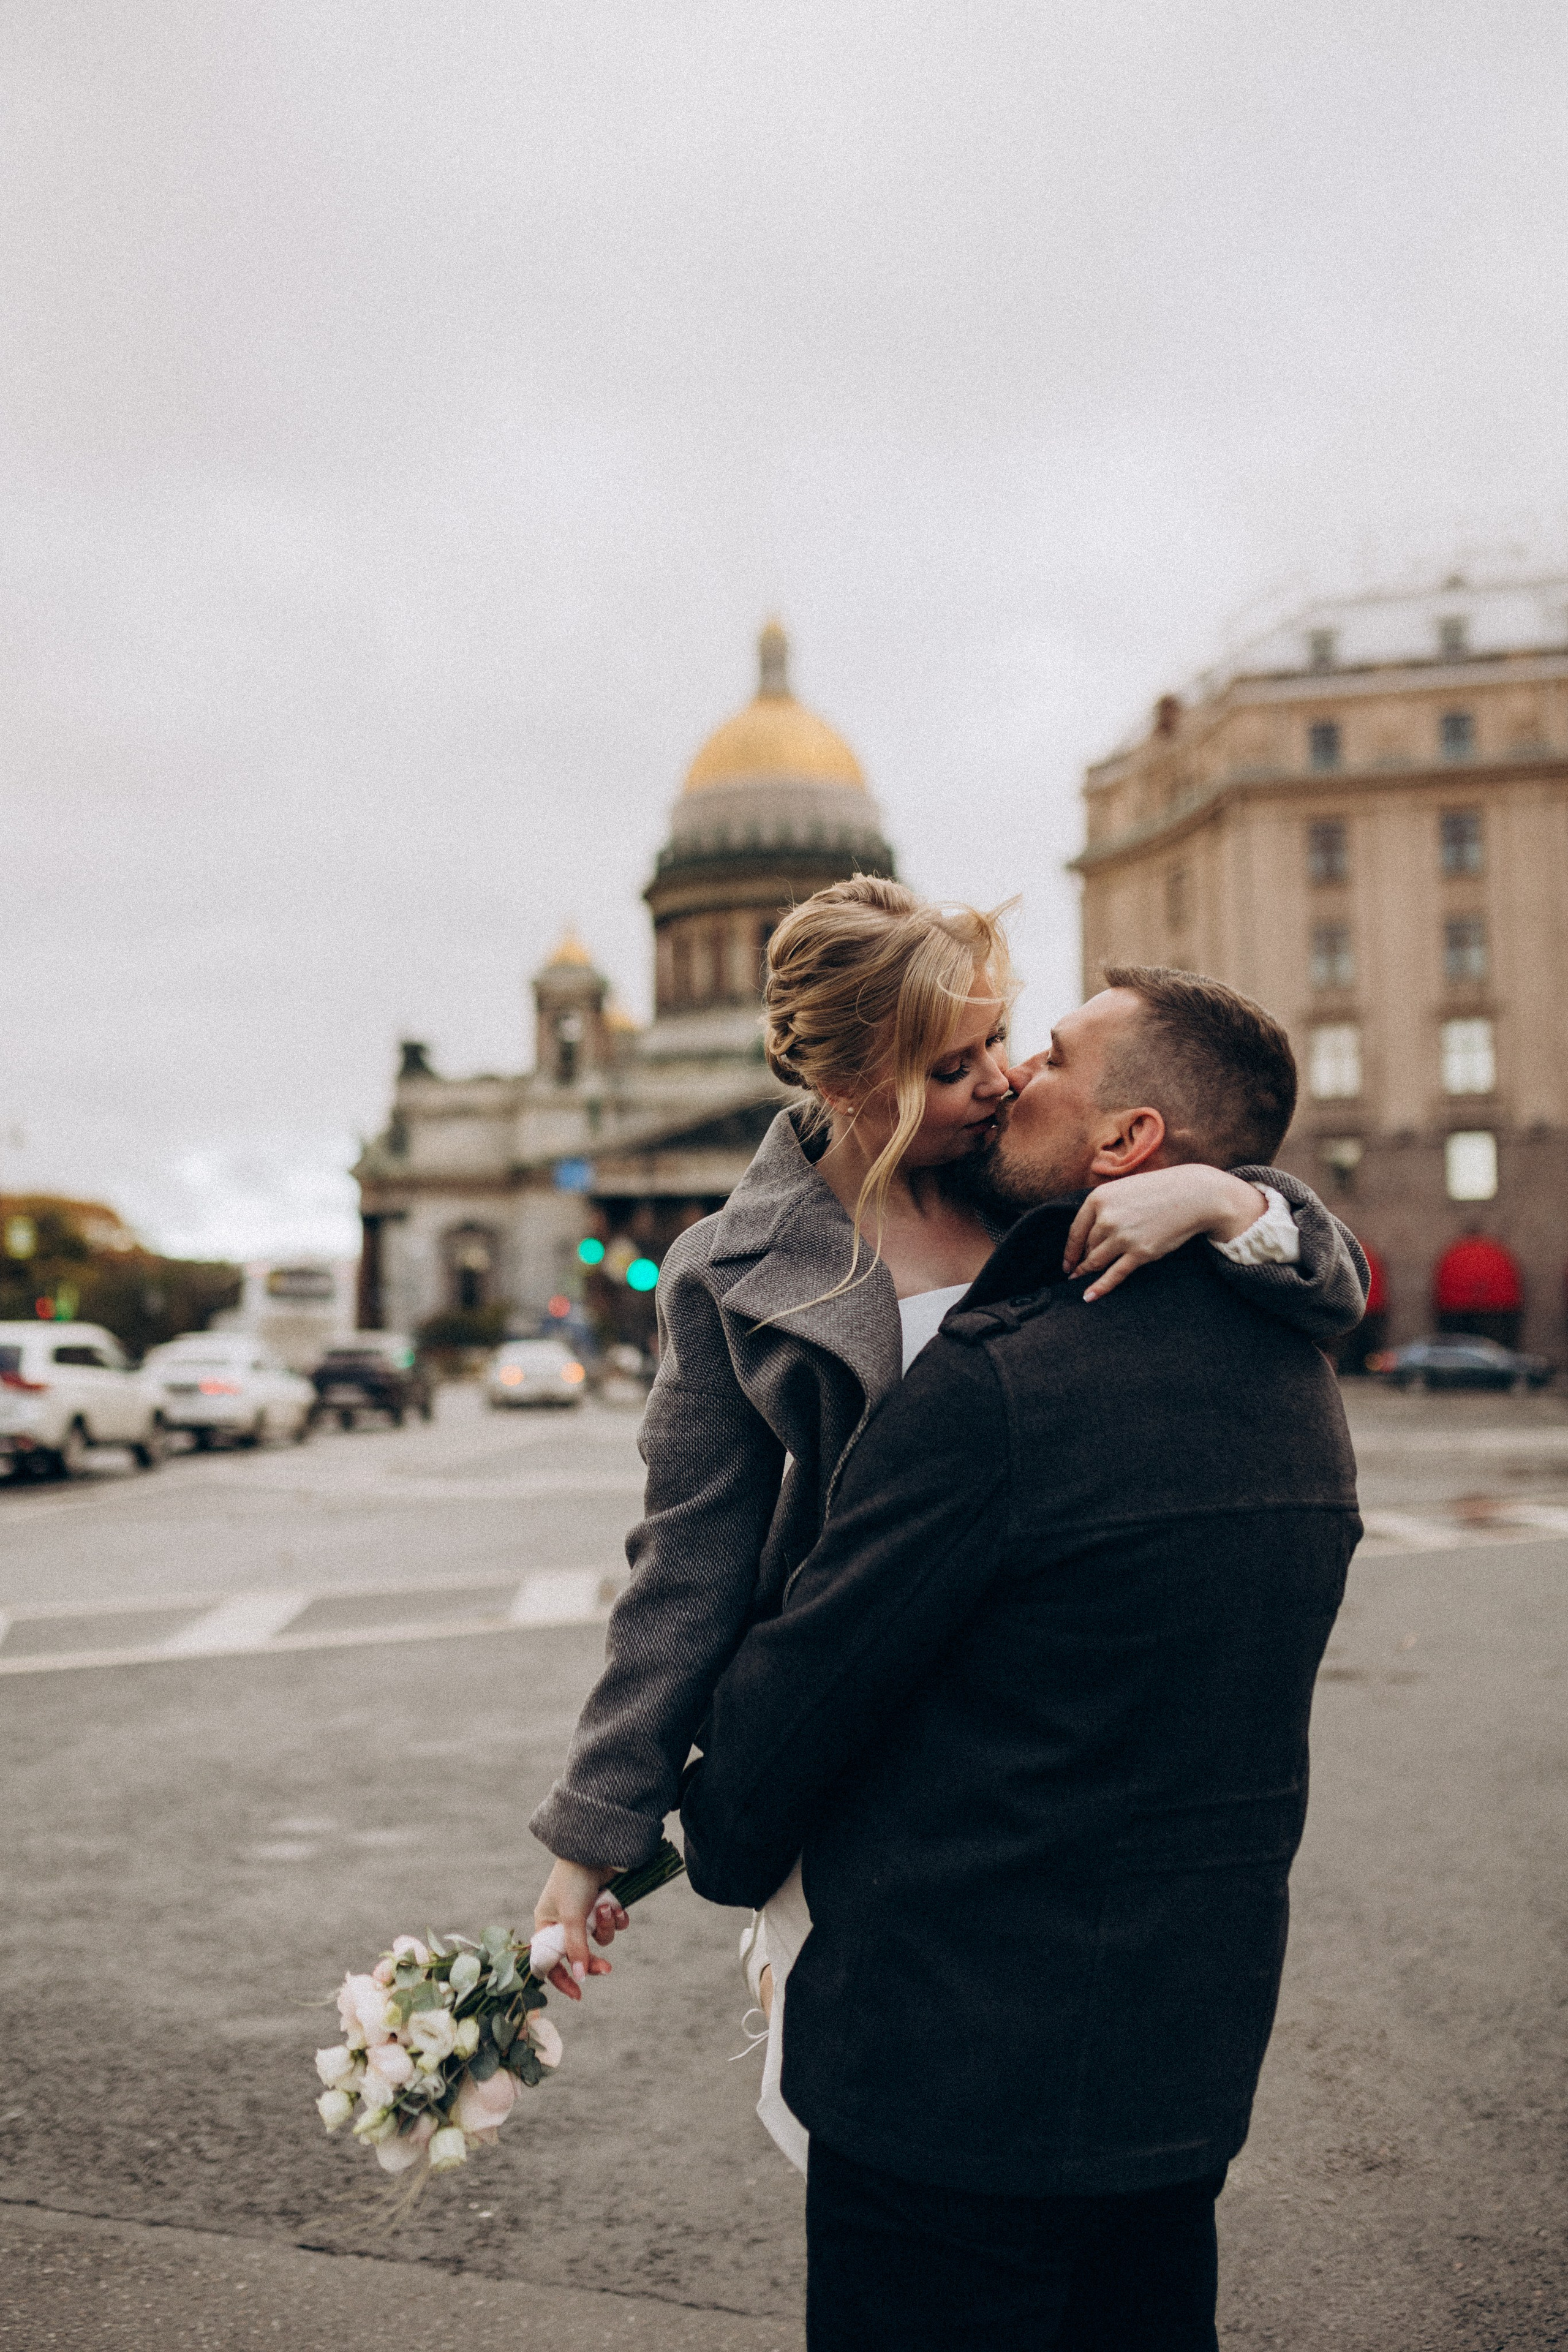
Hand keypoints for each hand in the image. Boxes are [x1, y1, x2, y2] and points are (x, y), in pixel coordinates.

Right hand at [532, 1859, 628, 2000]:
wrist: (596, 1848)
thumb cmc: (573, 1880)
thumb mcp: (571, 1917)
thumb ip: (575, 1949)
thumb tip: (580, 1979)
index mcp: (546, 1924)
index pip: (550, 1960)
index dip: (562, 1978)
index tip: (578, 1994)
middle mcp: (565, 1921)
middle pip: (579, 1953)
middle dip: (593, 1959)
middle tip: (607, 1969)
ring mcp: (586, 1912)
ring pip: (599, 1937)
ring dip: (606, 1927)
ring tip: (607, 1908)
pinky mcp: (604, 1903)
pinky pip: (613, 1923)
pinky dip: (617, 1917)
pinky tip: (616, 1905)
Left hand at [1064, 1166, 1267, 1300]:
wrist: (1194, 1195)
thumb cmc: (1159, 1190)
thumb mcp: (1124, 1190)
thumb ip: (1105, 1208)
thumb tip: (1090, 1234)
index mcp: (1099, 1199)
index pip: (1076, 1231)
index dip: (1070, 1250)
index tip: (1066, 1263)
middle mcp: (1107, 1218)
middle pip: (1088, 1247)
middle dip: (1083, 1260)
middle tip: (1077, 1271)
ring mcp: (1123, 1237)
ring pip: (1096, 1261)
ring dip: (1088, 1272)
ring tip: (1081, 1281)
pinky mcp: (1140, 1253)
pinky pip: (1114, 1275)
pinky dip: (1099, 1288)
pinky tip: (1089, 1297)